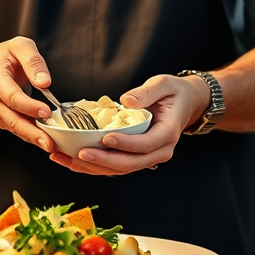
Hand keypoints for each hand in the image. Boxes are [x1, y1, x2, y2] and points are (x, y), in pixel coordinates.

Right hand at [0, 36, 56, 152]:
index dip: (28, 106)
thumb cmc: (6, 55)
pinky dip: (31, 136)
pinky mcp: (2, 118)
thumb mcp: (21, 46)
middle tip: (50, 142)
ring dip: (32, 138)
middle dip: (32, 132)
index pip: (11, 96)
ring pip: (14, 128)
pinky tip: (45, 140)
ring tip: (51, 145)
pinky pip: (17, 129)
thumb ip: (33, 61)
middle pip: (12, 119)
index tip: (46, 112)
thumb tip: (44, 83)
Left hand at [49, 72, 210, 175]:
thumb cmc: (173, 93)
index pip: (146, 144)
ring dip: (94, 168)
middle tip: (80, 154)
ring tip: (69, 160)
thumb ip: (145, 93)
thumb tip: (126, 101)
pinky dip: (95, 166)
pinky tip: (74, 161)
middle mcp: (160, 150)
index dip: (126, 144)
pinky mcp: (137, 157)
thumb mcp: (163, 84)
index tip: (106, 138)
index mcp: (168, 133)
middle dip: (104, 160)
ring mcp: (149, 157)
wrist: (185, 103)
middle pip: (131, 163)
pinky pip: (116, 166)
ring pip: (120, 169)